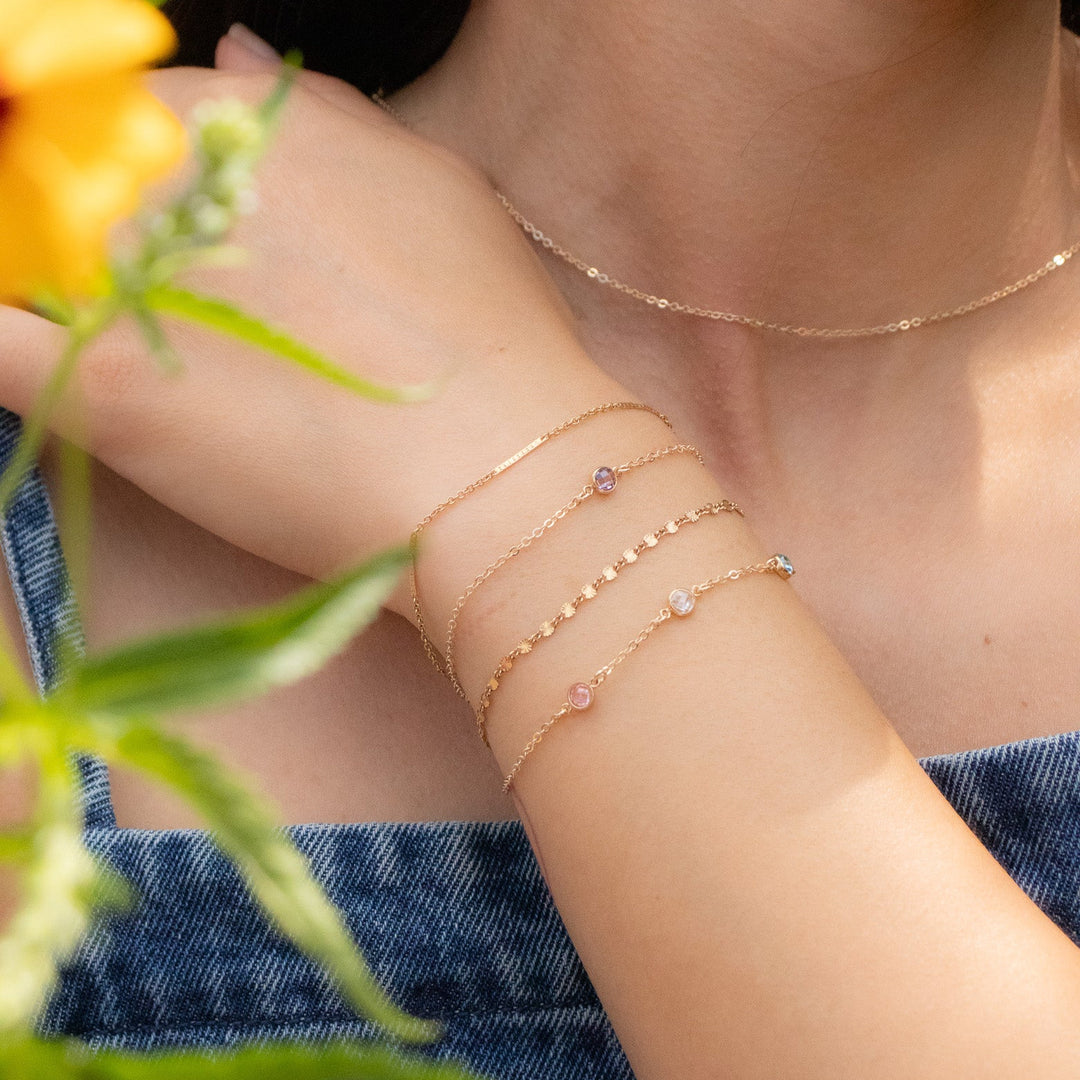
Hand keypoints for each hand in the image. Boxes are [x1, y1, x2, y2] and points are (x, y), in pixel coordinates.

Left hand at [0, 33, 625, 614]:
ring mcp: (125, 281)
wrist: (502, 467)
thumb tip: (242, 48)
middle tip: (168, 313)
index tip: (171, 243)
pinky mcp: (102, 395)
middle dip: (83, 233)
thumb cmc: (491, 336)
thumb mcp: (436, 189)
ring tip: (141, 350)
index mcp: (247, 122)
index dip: (132, 181)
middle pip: (60, 183)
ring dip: (42, 285)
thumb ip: (334, 115)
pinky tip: (52, 363)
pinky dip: (6, 344)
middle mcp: (172, 177)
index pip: (125, 117)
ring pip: (14, 254)